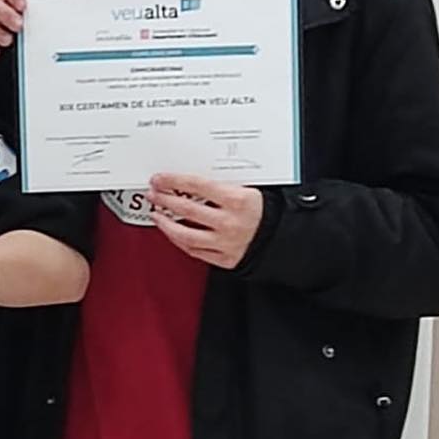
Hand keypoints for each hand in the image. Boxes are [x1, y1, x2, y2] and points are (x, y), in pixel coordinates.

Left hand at [145, 173, 262, 269]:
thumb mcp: (248, 189)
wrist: (285, 237)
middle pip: (186, 210)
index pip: (195, 185)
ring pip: (185, 235)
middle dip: (164, 200)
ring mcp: (226, 242)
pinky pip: (195, 251)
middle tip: (153, 194)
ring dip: (165, 224)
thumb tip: (188, 180)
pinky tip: (172, 233)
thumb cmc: (267, 210)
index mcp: (237, 200)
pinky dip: (180, 242)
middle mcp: (230, 222)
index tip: (160, 179)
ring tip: (156, 215)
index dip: (172, 181)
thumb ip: (220, 185)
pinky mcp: (226, 259)